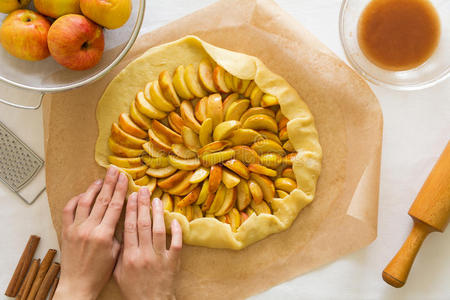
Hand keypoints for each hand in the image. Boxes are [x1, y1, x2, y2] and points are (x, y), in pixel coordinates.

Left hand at [53, 166, 127, 299]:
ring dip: (94, 188)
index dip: (121, 190)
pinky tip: (83, 194)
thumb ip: (120, 233)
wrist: (77, 284)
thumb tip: (123, 215)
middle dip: (110, 183)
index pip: (115, 206)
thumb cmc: (99, 272)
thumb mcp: (116, 253)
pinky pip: (69, 210)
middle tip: (115, 170)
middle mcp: (89, 228)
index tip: (125, 178)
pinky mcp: (66, 231)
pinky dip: (76, 199)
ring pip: (85, 201)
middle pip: (102, 199)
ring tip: (101, 179)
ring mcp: (75, 228)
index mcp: (104, 234)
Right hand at [114, 188, 182, 299]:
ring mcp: (159, 258)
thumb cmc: (133, 288)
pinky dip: (176, 231)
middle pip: (143, 225)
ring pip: (159, 231)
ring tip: (157, 199)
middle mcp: (144, 255)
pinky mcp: (173, 262)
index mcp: (129, 256)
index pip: (129, 228)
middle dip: (142, 205)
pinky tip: (174, 219)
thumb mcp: (118, 271)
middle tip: (143, 190)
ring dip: (158, 213)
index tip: (130, 196)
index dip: (130, 210)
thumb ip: (120, 251)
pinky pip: (176, 243)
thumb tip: (119, 230)